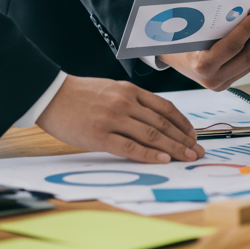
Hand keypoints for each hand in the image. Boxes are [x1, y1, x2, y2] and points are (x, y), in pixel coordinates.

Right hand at [35, 75, 204, 162]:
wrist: (52, 95)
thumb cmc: (81, 94)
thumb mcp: (112, 89)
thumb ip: (132, 101)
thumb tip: (154, 120)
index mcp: (130, 90)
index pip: (165, 107)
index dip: (182, 123)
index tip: (193, 135)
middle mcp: (126, 102)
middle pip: (163, 122)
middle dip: (183, 138)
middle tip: (197, 152)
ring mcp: (114, 118)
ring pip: (151, 134)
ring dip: (173, 148)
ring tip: (187, 158)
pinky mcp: (100, 136)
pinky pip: (129, 146)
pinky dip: (148, 154)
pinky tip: (162, 160)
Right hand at [159, 10, 249, 90]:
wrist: (168, 58)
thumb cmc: (177, 38)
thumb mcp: (190, 29)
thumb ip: (213, 22)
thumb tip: (242, 4)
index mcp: (202, 65)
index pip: (230, 47)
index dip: (247, 30)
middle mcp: (213, 79)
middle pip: (248, 58)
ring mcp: (222, 83)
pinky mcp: (228, 82)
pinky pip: (249, 66)